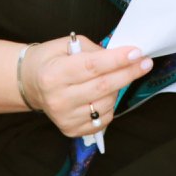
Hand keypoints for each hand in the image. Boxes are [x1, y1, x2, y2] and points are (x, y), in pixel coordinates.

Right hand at [21, 35, 152, 137]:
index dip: (118, 60)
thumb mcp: (66, 45)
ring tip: (116, 77)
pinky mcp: (71, 129)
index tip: (137, 53)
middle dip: (128, 73)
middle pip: (103, 86)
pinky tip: (106, 94)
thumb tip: (122, 56)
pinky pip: (103, 118)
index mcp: (54, 74)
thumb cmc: (50, 60)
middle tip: (145, 63)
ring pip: (106, 103)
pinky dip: (111, 105)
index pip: (92, 66)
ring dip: (119, 89)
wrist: (30, 83)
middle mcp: (58, 99)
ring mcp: (64, 117)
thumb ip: (93, 51)